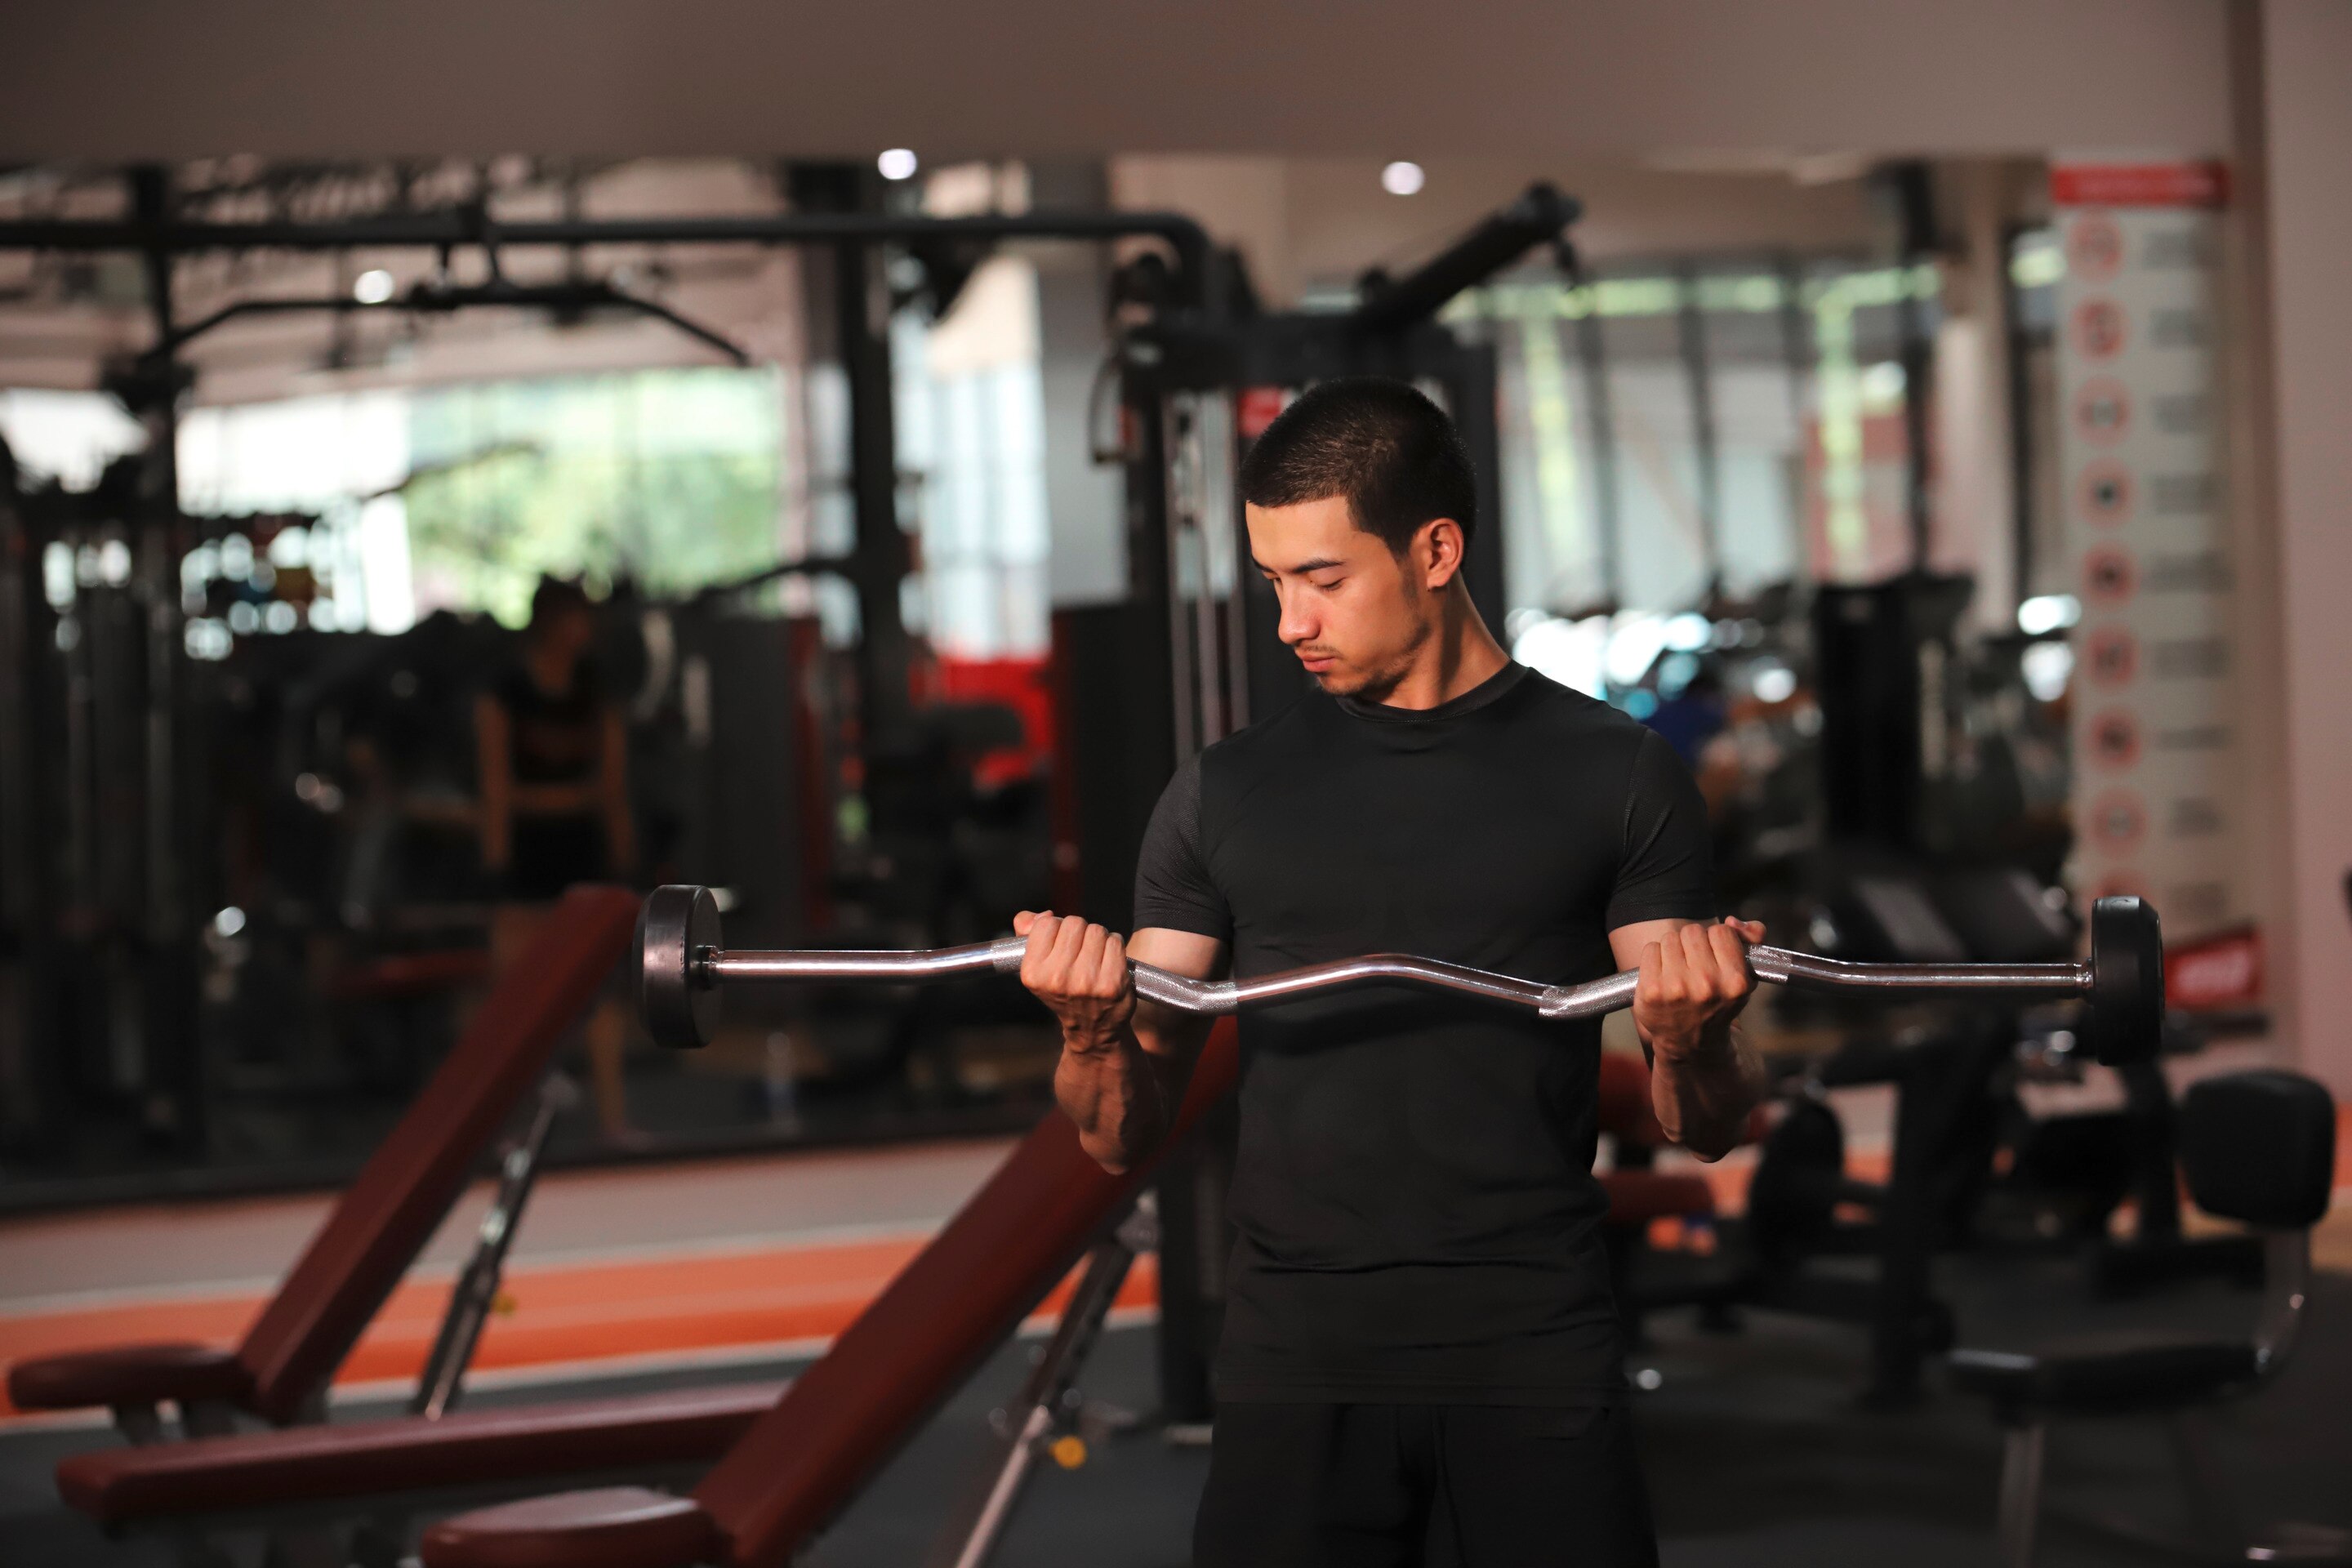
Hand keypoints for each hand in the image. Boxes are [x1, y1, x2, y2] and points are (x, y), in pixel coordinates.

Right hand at [1014, 911, 1134, 1053]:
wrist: (1092, 1029)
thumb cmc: (1064, 990)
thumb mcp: (1037, 966)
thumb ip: (1028, 932)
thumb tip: (1044, 915)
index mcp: (1033, 973)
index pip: (1047, 923)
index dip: (1057, 929)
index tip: (1060, 945)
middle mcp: (1057, 979)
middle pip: (1074, 923)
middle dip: (1079, 932)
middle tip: (1080, 952)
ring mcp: (1086, 982)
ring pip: (1096, 930)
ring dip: (1098, 939)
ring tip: (1094, 959)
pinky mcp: (1112, 983)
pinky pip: (1115, 941)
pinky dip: (1114, 946)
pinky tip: (1108, 963)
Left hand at [1633, 917, 1764, 1062]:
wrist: (1690, 1041)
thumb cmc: (1718, 1000)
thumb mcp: (1744, 975)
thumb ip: (1751, 940)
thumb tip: (1732, 922)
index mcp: (1735, 982)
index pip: (1721, 932)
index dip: (1717, 940)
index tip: (1715, 955)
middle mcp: (1706, 986)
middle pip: (1692, 932)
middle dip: (1693, 943)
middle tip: (1695, 963)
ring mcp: (1676, 989)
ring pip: (1670, 938)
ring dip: (1673, 949)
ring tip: (1679, 970)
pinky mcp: (1650, 991)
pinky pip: (1650, 949)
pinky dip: (1655, 957)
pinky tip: (1663, 975)